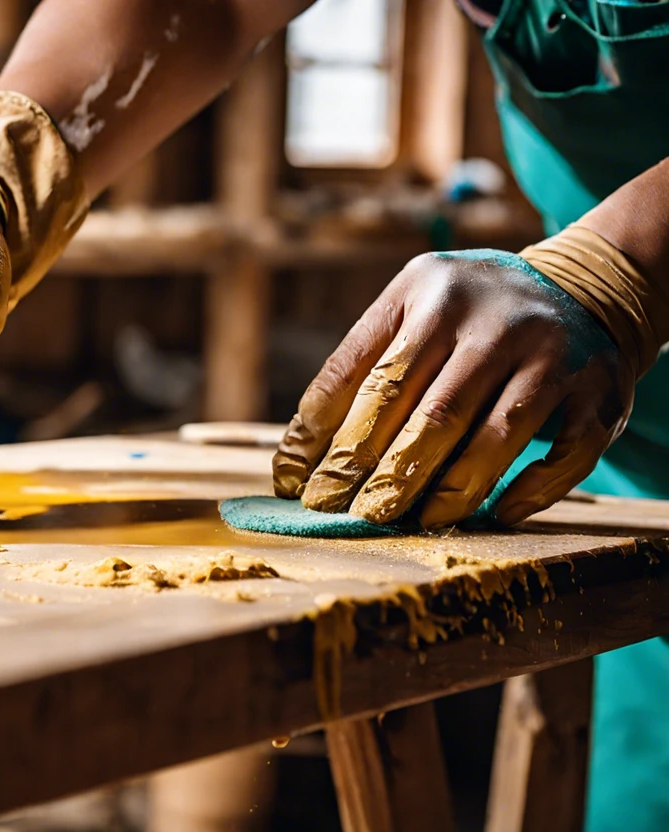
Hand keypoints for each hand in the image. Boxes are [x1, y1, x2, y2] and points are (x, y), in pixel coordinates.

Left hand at [272, 251, 633, 527]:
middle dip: (376, 472)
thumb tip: (295, 462)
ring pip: (493, 437)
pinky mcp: (599, 391)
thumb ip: (357, 373)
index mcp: (426, 293)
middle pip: (426, 412)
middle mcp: (492, 318)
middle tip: (339, 512)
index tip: (296, 483)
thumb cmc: (463, 316)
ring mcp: (551, 353)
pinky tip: (493, 513)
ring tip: (401, 520)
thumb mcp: (407, 313)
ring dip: (445, 490)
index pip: (364, 375)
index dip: (322, 435)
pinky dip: (528, 491)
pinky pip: (565, 455)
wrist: (579, 285)